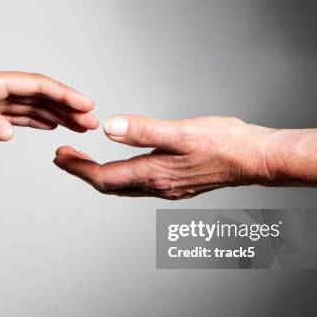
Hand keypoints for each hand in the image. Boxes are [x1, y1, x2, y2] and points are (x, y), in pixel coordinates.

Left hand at [0, 70, 97, 139]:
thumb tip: (8, 133)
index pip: (38, 85)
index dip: (65, 95)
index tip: (87, 107)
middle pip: (42, 96)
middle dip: (69, 108)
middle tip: (92, 124)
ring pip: (33, 106)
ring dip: (57, 115)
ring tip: (79, 128)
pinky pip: (18, 116)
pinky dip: (37, 121)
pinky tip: (49, 127)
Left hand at [53, 116, 273, 198]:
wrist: (256, 159)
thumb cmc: (225, 144)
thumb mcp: (181, 131)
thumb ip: (143, 131)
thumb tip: (110, 128)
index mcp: (154, 174)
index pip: (103, 177)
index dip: (78, 168)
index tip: (60, 156)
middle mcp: (157, 186)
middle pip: (109, 185)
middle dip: (83, 172)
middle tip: (64, 158)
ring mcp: (168, 188)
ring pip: (123, 187)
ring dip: (100, 175)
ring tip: (85, 161)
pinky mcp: (177, 184)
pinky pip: (139, 185)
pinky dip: (121, 175)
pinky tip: (123, 165)